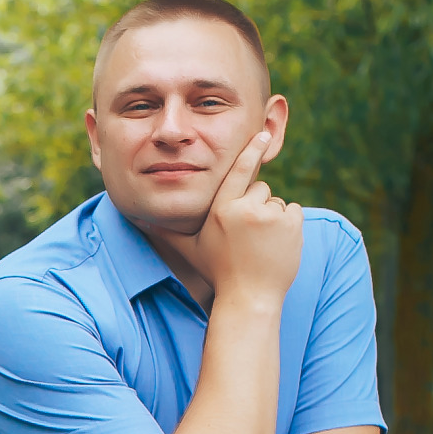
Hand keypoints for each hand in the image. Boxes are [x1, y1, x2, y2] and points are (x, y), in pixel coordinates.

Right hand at [164, 131, 302, 307]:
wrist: (249, 299)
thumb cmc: (218, 273)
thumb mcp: (190, 249)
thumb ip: (166, 231)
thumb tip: (139, 220)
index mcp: (222, 209)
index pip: (239, 169)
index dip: (251, 150)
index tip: (262, 134)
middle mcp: (245, 209)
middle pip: (260, 188)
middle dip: (257, 205)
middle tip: (250, 234)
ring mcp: (270, 217)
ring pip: (277, 202)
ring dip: (273, 217)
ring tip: (262, 243)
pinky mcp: (290, 226)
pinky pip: (294, 211)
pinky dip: (289, 225)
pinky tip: (276, 245)